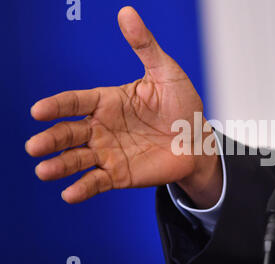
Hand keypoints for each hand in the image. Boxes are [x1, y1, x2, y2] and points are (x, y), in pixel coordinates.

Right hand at [25, 7, 221, 207]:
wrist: (198, 140)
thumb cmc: (182, 105)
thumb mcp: (165, 72)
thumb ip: (144, 46)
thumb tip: (126, 12)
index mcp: (107, 101)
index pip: (75, 101)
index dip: (56, 105)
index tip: (38, 110)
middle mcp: (101, 127)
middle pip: (68, 132)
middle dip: (50, 139)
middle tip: (35, 146)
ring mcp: (108, 152)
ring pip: (77, 158)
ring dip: (59, 164)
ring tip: (44, 170)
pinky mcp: (118, 174)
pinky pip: (96, 182)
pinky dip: (82, 188)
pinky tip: (70, 193)